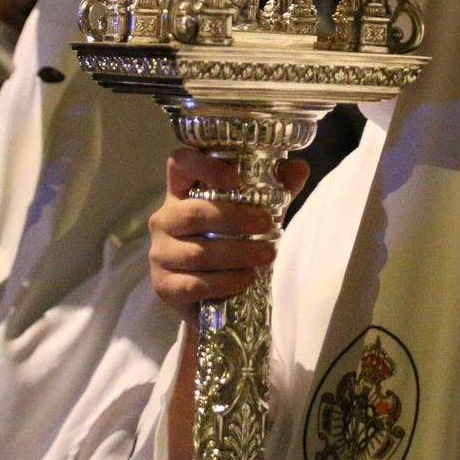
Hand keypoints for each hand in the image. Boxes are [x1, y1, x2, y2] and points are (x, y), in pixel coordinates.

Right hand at [148, 148, 308, 324]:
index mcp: (182, 192)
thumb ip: (275, 189)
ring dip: (238, 254)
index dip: (204, 166)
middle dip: (236, 219)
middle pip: (193, 214)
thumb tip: (299, 168)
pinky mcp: (164, 286)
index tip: (235, 179)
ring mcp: (160, 254)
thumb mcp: (254, 211)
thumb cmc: (231, 241)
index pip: (181, 164)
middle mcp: (164, 219)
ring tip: (267, 254)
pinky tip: (247, 278)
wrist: (214, 296)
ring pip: (197, 253)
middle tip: (268, 224)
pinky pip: (195, 284)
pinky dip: (226, 282)